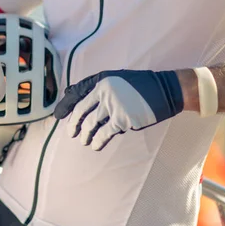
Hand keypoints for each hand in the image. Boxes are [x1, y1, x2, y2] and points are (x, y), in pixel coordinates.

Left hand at [54, 70, 183, 150]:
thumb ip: (100, 88)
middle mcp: (103, 91)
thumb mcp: (118, 79)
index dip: (65, 105)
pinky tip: (96, 145)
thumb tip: (78, 95)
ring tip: (84, 141)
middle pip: (80, 110)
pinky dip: (98, 141)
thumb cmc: (142, 86)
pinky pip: (104, 133)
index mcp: (101, 80)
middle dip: (73, 124)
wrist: (166, 90)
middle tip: (70, 133)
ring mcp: (112, 105)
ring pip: (90, 123)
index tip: (58, 115)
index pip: (76, 93)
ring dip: (85, 135)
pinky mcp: (122, 119)